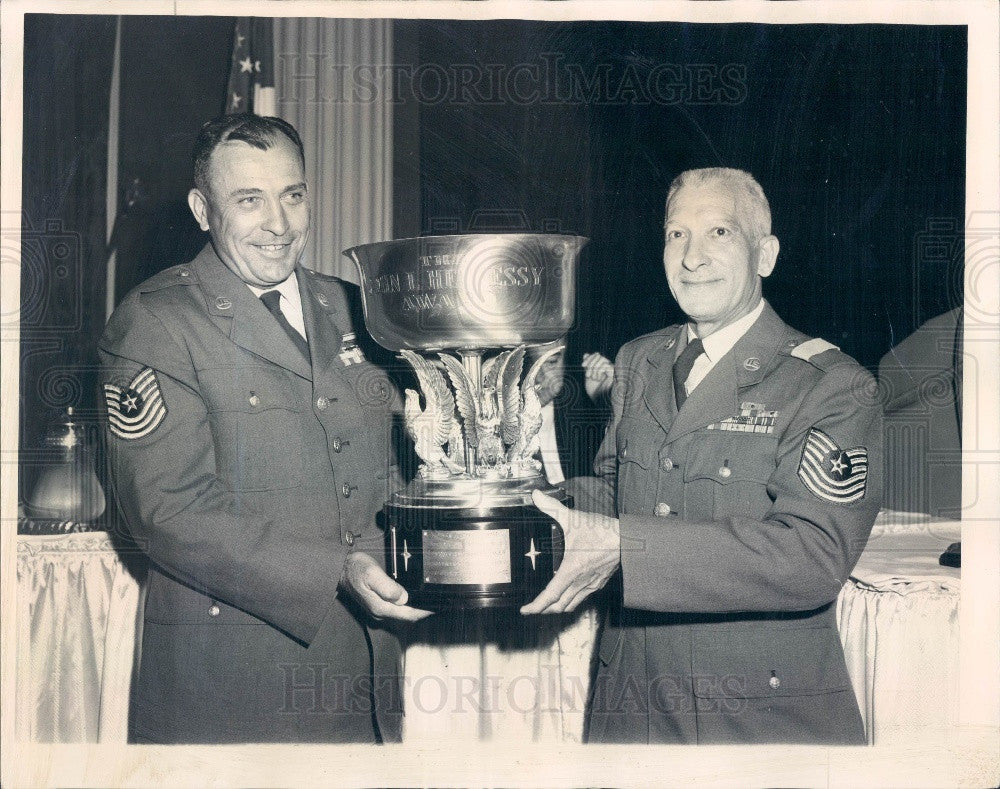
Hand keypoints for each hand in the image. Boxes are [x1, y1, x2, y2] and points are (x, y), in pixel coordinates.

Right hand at [340, 552, 432, 621]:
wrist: (340, 569)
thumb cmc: (355, 569)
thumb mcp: (372, 574)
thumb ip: (388, 587)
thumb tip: (403, 598)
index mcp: (380, 607)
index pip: (409, 614)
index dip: (424, 612)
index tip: (436, 607)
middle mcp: (380, 612)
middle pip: (407, 617)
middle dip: (422, 612)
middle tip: (437, 603)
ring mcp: (378, 610)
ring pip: (402, 614)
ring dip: (415, 610)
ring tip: (428, 601)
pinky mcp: (377, 605)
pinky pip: (397, 610)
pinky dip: (408, 607)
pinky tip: (413, 599)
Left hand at [521, 490, 619, 614]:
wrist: (629, 539)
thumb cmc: (603, 531)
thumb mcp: (574, 518)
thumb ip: (552, 507)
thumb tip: (537, 496)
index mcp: (572, 569)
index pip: (551, 596)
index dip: (536, 606)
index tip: (524, 610)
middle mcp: (581, 582)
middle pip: (559, 607)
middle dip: (543, 611)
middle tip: (532, 608)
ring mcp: (591, 585)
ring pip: (571, 605)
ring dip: (557, 608)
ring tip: (546, 605)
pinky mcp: (598, 583)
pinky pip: (582, 599)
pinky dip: (570, 601)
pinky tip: (567, 592)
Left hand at [582, 352, 613, 401]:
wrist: (601, 402)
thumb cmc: (595, 392)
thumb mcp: (589, 377)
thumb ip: (588, 366)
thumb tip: (586, 354)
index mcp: (601, 368)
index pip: (596, 355)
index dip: (589, 358)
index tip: (582, 365)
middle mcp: (607, 367)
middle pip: (598, 355)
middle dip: (590, 363)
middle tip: (587, 375)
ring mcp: (612, 370)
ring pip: (602, 359)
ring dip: (594, 368)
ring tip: (593, 378)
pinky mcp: (615, 373)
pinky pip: (606, 365)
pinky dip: (599, 371)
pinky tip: (599, 379)